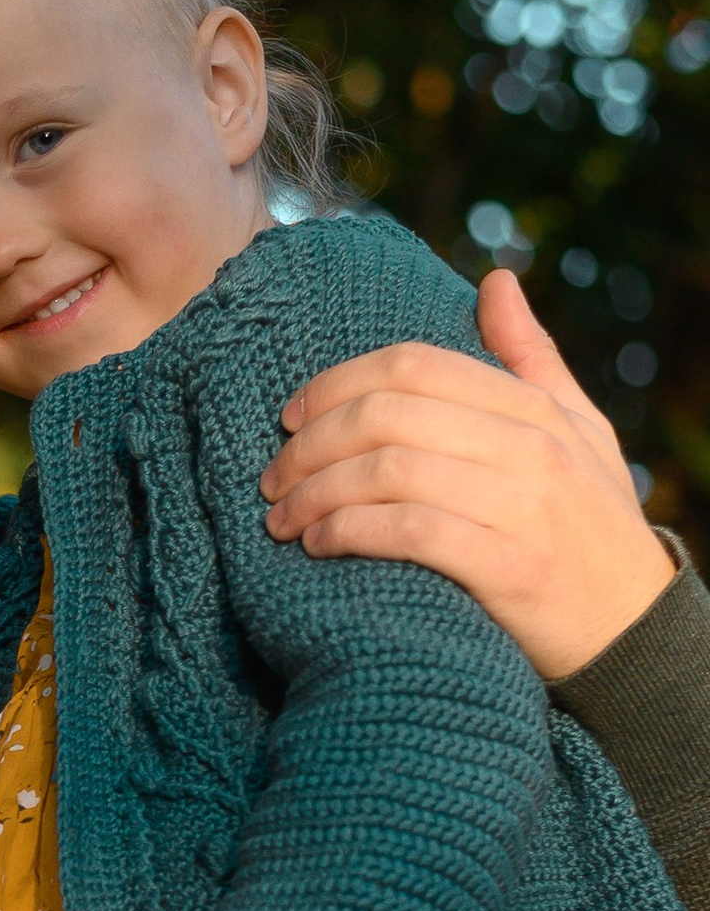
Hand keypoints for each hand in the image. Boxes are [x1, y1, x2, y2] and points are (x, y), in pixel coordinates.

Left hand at [263, 267, 673, 683]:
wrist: (636, 630)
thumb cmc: (594, 525)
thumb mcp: (579, 430)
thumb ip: (531, 358)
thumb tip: (496, 280)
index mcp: (534, 408)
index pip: (414, 367)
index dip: (337, 384)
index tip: (290, 417)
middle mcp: (530, 448)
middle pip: (388, 415)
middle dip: (311, 444)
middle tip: (273, 477)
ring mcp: (522, 507)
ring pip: (390, 471)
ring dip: (316, 493)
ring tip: (281, 518)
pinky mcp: (509, 569)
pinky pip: (409, 533)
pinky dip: (349, 532)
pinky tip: (318, 544)